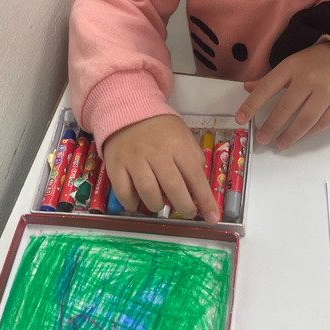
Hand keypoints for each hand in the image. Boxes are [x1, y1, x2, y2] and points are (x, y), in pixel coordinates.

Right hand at [102, 115, 219, 222]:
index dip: (205, 200)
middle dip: (184, 207)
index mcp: (177, 145)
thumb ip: (193, 158)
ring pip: (148, 192)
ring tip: (160, 204)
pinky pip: (124, 192)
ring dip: (157, 205)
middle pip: (173, 188)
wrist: (127, 111)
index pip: (195, 177)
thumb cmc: (160, 128)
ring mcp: (135, 160)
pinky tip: (137, 202)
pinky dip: (132, 203)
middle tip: (188, 213)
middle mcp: (157, 153)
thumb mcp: (183, 135)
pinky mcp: (116, 166)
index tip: (213, 217)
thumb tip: (199, 187)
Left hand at [236, 43, 329, 147]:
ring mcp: (327, 93)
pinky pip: (321, 124)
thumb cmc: (315, 63)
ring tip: (279, 143)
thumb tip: (247, 88)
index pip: (267, 87)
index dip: (252, 105)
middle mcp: (309, 79)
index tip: (240, 119)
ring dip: (290, 135)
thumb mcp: (291, 64)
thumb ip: (270, 78)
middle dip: (271, 126)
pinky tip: (299, 137)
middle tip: (262, 138)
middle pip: (286, 107)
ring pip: (304, 120)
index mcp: (292, 66)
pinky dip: (308, 133)